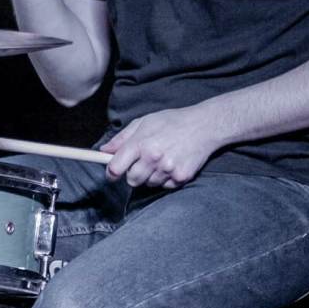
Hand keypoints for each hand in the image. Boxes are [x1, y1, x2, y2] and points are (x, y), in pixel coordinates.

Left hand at [101, 106, 218, 188]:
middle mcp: (153, 158)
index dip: (111, 173)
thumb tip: (104, 150)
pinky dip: (166, 179)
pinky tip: (172, 163)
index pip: (116, 168)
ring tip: (161, 159)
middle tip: (142, 162)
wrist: (204, 126)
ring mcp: (168, 169)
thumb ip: (122, 138)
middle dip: (133, 174)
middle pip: (131, 180)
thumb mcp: (144, 122)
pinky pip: (165, 186)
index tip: (112, 173)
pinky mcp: (181, 177)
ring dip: (151, 175)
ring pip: (148, 184)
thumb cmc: (173, 122)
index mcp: (141, 143)